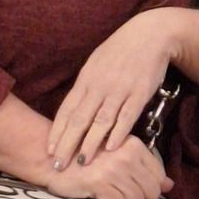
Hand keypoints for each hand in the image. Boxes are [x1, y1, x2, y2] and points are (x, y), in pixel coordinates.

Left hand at [47, 11, 180, 168]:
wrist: (150, 34)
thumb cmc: (120, 51)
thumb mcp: (96, 64)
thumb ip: (85, 87)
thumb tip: (72, 111)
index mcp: (86, 79)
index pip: (67, 109)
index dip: (57, 131)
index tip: (49, 151)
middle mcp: (100, 86)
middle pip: (80, 119)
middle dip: (68, 143)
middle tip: (58, 164)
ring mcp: (120, 89)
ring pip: (101, 120)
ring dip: (90, 143)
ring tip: (82, 161)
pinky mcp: (140, 92)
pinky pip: (128, 115)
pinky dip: (119, 132)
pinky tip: (111, 147)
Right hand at [50, 132, 172, 198]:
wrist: (55, 159)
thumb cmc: (89, 157)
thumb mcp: (120, 155)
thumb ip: (146, 168)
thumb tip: (170, 185)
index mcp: (134, 145)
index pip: (158, 174)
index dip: (153, 186)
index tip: (139, 186)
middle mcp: (126, 156)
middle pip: (152, 189)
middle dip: (142, 197)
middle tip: (126, 193)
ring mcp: (113, 170)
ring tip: (114, 193)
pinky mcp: (100, 184)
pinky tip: (104, 195)